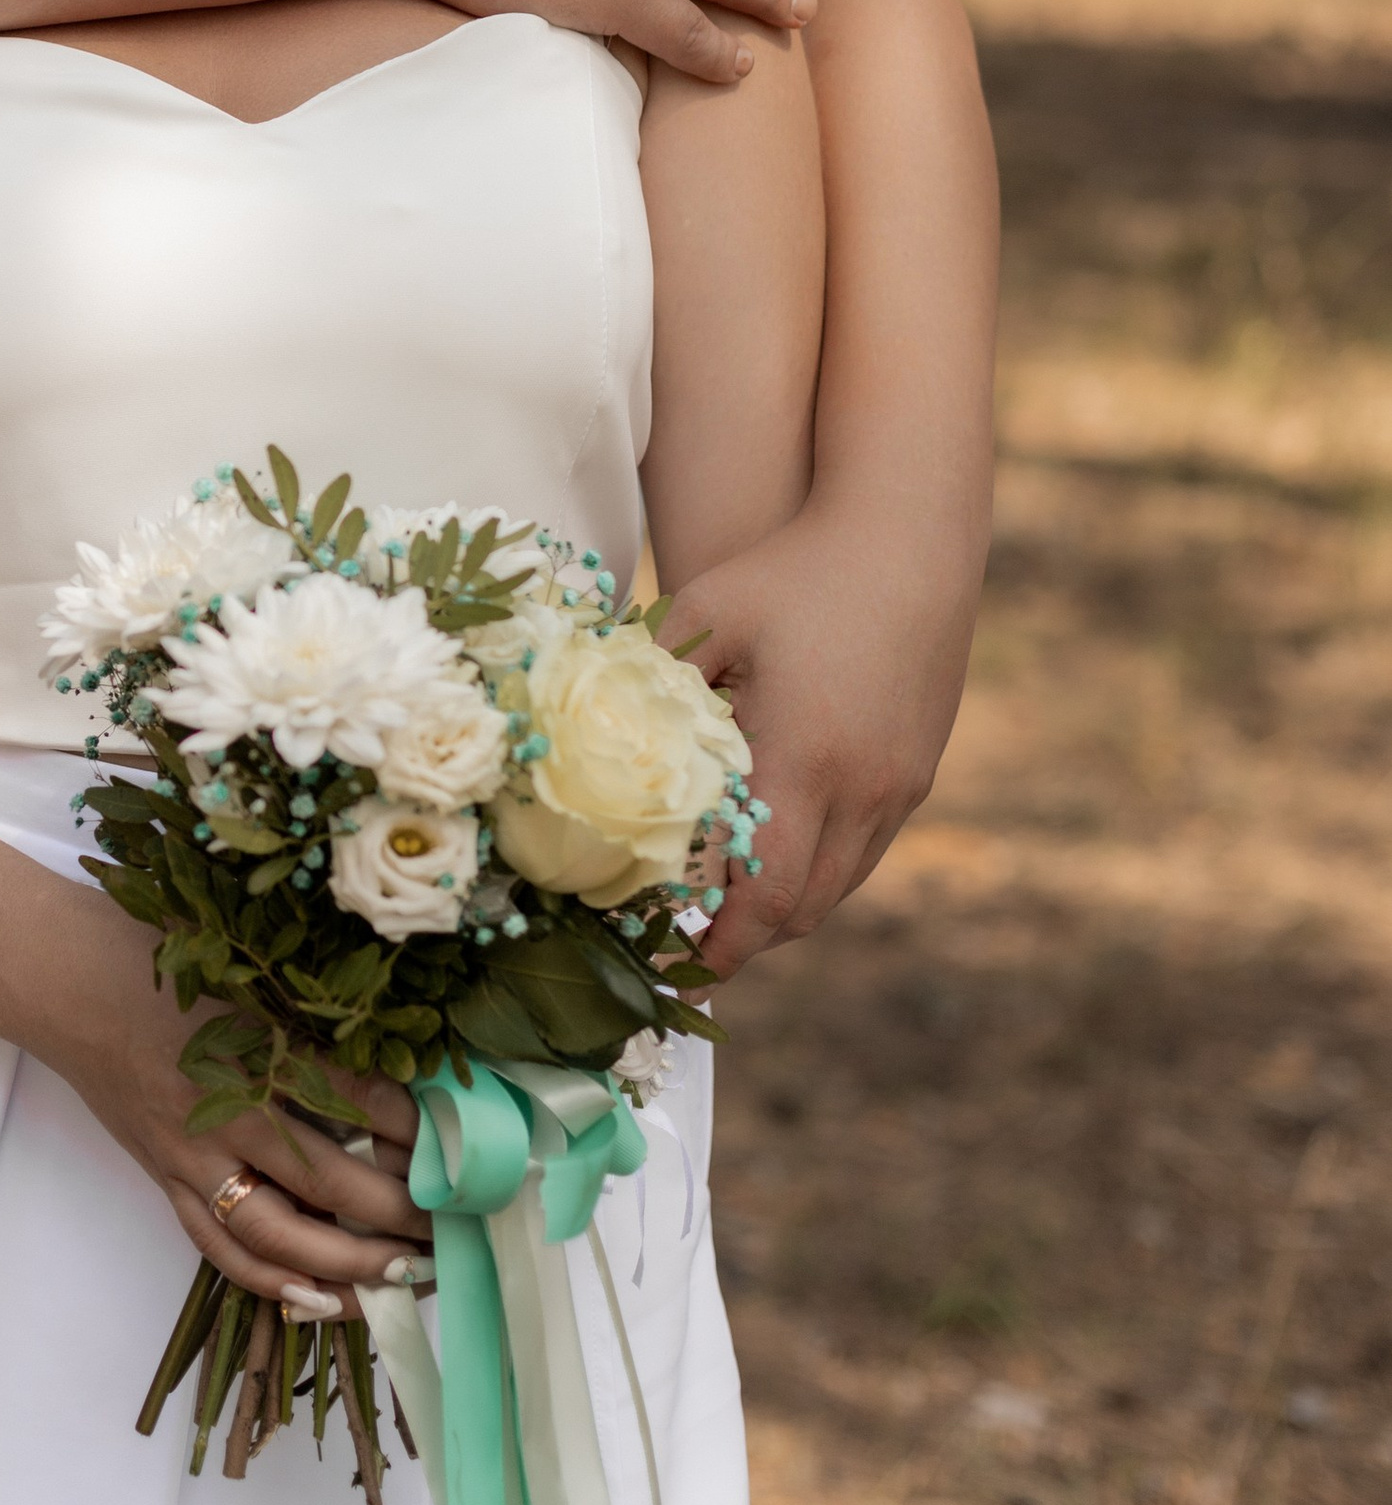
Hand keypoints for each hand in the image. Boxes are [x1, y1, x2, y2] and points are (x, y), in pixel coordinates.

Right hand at [33, 895, 429, 1320]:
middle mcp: (228, 1110)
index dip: (416, 1131)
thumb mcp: (249, 969)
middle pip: (328, 1179)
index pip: (357, 1099)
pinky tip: (319, 1299)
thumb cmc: (163, 958)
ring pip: (279, 1232)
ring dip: (348, 1263)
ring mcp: (192, 1156)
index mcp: (257, 1045)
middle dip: (399, 1211)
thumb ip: (316, 1013)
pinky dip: (272, 1280)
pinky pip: (221, 1248)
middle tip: (454, 1228)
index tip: (465, 1150)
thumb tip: (402, 1058)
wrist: (69, 983)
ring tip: (405, 1276)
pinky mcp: (166, 1180)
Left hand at [664, 507, 978, 977]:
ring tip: (727, 907)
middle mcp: (861, 789)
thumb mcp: (706, 613)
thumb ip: (650, 682)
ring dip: (785, 909)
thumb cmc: (795, 569)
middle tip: (688, 946)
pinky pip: (866, 850)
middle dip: (746, 943)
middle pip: (802, 910)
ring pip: (840, 886)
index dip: (719, 948)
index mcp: (803, 761)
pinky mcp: (918, 772)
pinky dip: (820, 869)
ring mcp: (899, 786)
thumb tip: (586, 730)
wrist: (908, 538)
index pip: (763, 896)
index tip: (673, 967)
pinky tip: (780, 848)